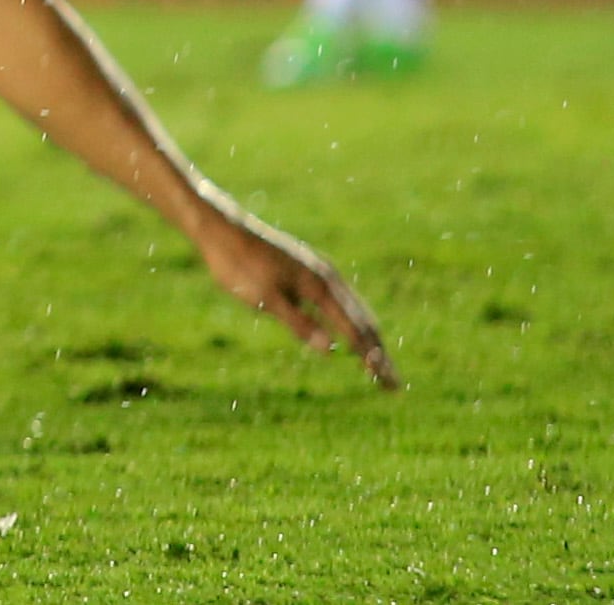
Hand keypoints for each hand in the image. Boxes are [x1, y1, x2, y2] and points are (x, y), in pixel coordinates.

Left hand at [194, 207, 399, 388]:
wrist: (219, 227)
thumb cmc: (238, 264)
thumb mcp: (265, 298)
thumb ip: (298, 323)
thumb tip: (330, 351)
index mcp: (319, 285)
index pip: (355, 330)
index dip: (373, 359)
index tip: (389, 384)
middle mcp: (326, 276)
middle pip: (363, 321)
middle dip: (379, 354)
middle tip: (393, 385)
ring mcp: (316, 271)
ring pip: (353, 310)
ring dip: (368, 340)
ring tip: (379, 365)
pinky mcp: (305, 270)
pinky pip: (338, 302)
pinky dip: (351, 324)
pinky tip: (348, 336)